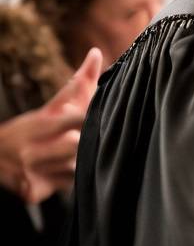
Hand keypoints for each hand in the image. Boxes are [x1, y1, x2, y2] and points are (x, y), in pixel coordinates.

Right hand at [0, 48, 101, 202]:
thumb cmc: (31, 130)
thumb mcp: (49, 108)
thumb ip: (77, 84)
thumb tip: (96, 53)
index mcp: (40, 124)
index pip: (72, 119)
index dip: (89, 118)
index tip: (109, 114)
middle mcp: (33, 148)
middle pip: (76, 147)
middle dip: (89, 144)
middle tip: (101, 140)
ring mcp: (31, 172)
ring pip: (76, 171)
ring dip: (87, 166)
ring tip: (89, 158)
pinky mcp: (32, 192)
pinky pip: (66, 190)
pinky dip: (74, 184)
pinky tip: (77, 177)